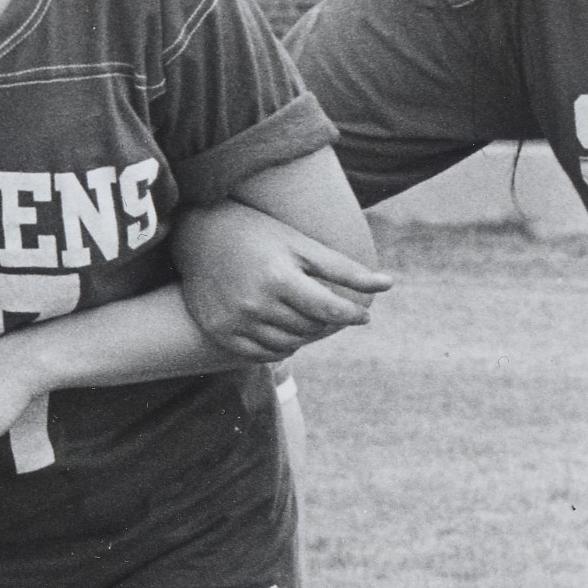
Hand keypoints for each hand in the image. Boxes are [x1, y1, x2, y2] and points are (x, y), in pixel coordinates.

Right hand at [176, 200, 391, 362]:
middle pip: (311, 328)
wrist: (198, 235)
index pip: (330, 309)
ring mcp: (236, 322)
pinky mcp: (221, 333)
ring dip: (306, 334)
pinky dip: (281, 346)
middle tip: (328, 309)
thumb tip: (388, 285)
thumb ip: (344, 268)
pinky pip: (264, 354)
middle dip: (327, 321)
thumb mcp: (301, 244)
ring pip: (290, 344)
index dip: (352, 315)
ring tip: (306, 315)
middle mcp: (256, 303)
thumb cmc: (259, 233)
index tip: (363, 316)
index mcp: (279, 277)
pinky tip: (283, 328)